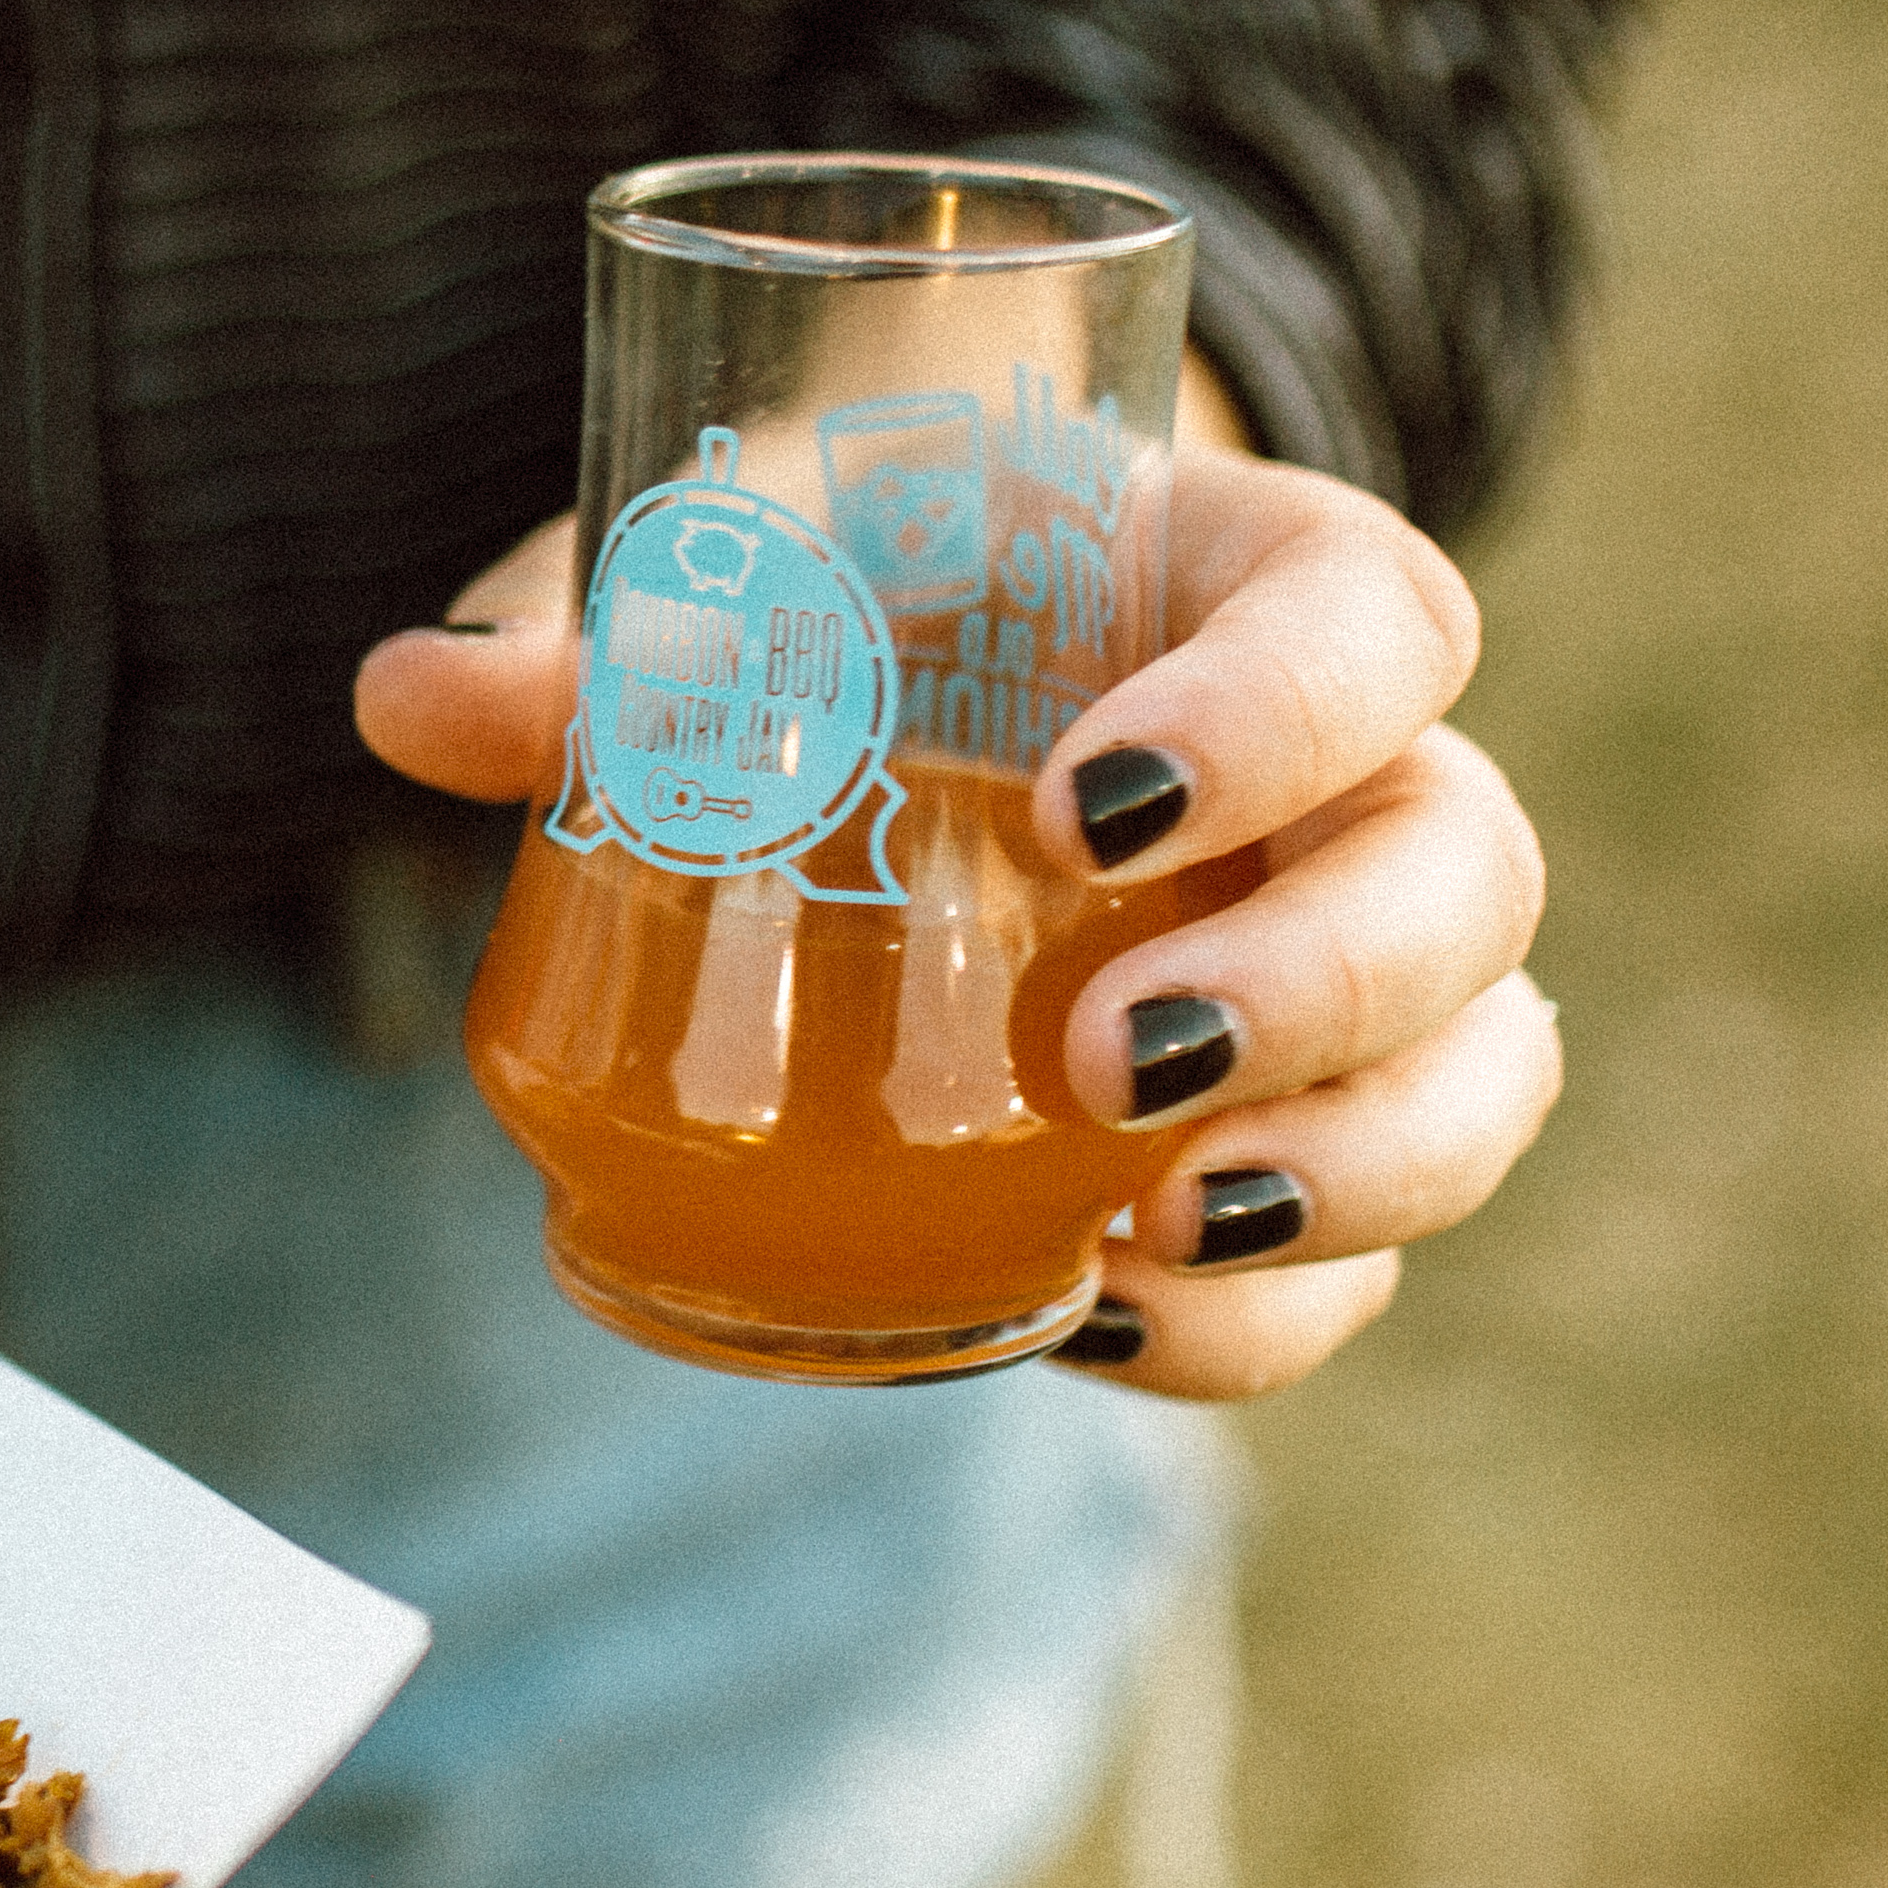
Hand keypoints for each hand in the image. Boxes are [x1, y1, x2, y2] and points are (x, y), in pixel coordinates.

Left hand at [350, 427, 1556, 1402]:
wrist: (932, 647)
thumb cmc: (865, 577)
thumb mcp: (741, 564)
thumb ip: (603, 626)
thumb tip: (411, 699)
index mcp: (1266, 584)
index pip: (1378, 624)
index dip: (1278, 720)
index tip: (1087, 803)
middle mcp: (1365, 777)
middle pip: (1470, 878)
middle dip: (1321, 994)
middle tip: (1096, 1062)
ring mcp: (1357, 967)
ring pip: (1475, 1083)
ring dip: (1347, 1178)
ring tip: (1140, 1229)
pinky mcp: (1292, 1127)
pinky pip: (1353, 1255)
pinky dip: (1254, 1318)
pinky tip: (1090, 1324)